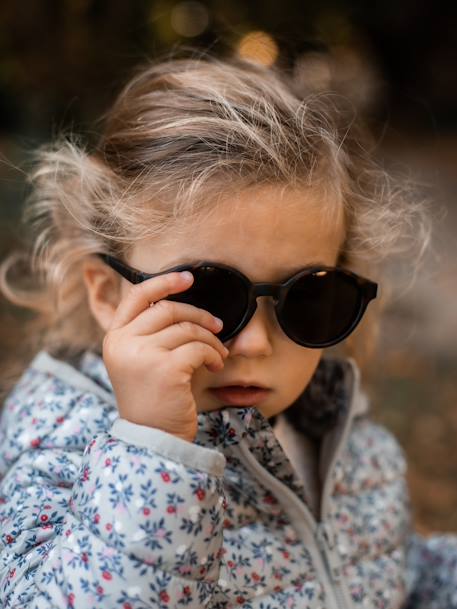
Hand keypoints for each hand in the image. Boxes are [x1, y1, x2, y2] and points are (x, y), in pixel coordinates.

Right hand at [102, 271, 228, 441]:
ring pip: (187, 329)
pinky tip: (215, 365)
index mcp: (114, 338)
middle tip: (217, 326)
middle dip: (199, 316)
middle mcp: (123, 343)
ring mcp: (143, 355)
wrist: (153, 439)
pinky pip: (199, 347)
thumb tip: (181, 303)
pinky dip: (213, 354)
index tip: (188, 278)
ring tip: (218, 354)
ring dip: (210, 339)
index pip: (136, 296)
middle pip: (169, 310)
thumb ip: (149, 333)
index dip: (164, 282)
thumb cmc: (153, 399)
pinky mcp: (166, 368)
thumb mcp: (140, 361)